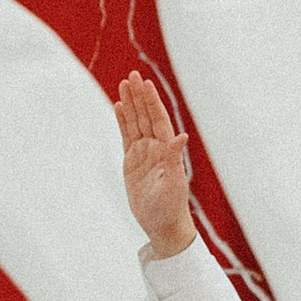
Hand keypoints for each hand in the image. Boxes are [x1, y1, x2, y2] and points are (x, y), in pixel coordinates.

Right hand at [116, 72, 196, 257]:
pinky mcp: (132, 162)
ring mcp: (143, 153)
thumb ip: (174, 158)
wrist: (162, 224)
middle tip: (132, 75)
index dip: (151, 101)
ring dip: (130, 104)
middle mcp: (156, 147)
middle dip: (138, 96)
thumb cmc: (171, 207)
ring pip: (135, 123)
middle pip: (145, 116)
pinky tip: (118, 107)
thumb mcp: (173, 183)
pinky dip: (122, 121)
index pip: (157, 119)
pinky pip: (126, 136)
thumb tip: (182, 136)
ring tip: (123, 84)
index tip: (144, 84)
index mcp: (167, 150)